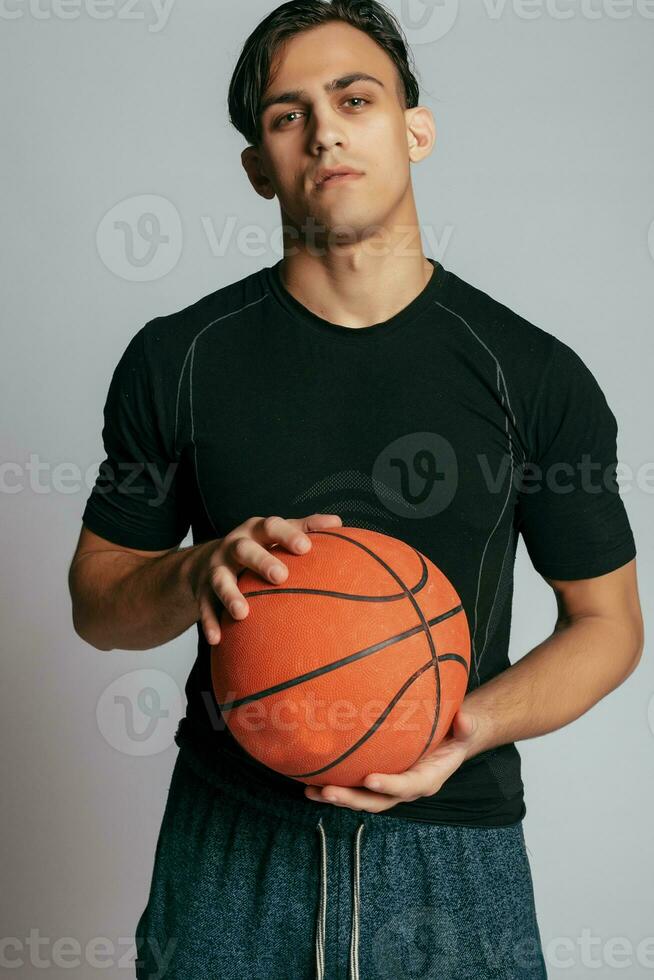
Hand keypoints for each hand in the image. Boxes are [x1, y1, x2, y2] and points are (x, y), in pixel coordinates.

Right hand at [186, 512, 342, 645]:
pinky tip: (217, 639)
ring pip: (220, 579)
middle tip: (281, 576)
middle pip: (244, 550)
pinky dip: (210, 621)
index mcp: (256, 530)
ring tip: (243, 613)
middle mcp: (233, 546)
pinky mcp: (202, 589)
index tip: (306, 547)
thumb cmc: (258, 545)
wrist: (207, 558)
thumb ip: (306, 527)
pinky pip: (205, 606)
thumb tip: (338, 523)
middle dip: (261, 561)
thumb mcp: (277, 532)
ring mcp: (216, 567)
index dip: (287, 535)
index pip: (271, 526)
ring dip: (230, 595)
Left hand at [304, 708, 480, 812]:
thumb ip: (467, 726)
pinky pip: (355, 786)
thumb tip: (464, 719)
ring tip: (311, 791)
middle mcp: (405, 788)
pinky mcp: (377, 780)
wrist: (450, 741)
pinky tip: (311, 778)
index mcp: (427, 779)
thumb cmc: (457, 733)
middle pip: (377, 801)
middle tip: (328, 791)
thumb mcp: (467, 729)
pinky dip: (335, 785)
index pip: (408, 786)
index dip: (390, 785)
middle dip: (352, 799)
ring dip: (337, 796)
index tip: (371, 780)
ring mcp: (390, 787)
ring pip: (362, 798)